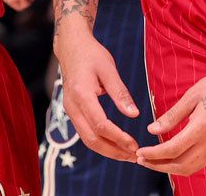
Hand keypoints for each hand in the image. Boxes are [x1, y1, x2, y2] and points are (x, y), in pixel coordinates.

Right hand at [54, 26, 139, 160]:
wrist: (71, 47)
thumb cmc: (91, 54)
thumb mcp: (108, 68)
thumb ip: (120, 93)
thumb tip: (134, 115)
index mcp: (81, 95)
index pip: (100, 125)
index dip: (118, 138)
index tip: (135, 145)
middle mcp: (72, 107)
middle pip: (91, 139)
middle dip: (113, 151)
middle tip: (135, 157)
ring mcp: (70, 111)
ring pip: (87, 139)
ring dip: (108, 150)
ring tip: (128, 155)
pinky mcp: (73, 112)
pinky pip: (86, 133)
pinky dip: (101, 142)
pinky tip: (116, 145)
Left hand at [136, 64, 205, 175]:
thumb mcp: (192, 95)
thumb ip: (172, 115)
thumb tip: (152, 130)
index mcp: (203, 126)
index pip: (172, 149)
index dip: (153, 154)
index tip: (140, 152)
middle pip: (181, 166)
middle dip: (159, 166)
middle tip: (142, 160)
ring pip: (191, 168)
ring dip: (170, 168)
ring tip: (154, 161)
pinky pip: (200, 163)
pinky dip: (183, 164)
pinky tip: (172, 156)